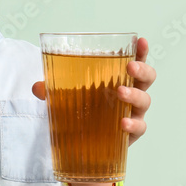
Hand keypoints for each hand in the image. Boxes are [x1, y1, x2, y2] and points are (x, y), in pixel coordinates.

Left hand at [32, 36, 155, 148]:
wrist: (85, 144)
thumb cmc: (83, 111)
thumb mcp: (65, 97)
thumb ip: (52, 90)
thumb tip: (37, 87)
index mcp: (118, 79)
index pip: (135, 60)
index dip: (141, 50)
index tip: (141, 41)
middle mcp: (130, 94)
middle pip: (147, 78)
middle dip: (142, 70)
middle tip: (130, 67)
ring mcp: (133, 113)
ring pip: (145, 100)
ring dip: (134, 95)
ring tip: (120, 92)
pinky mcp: (131, 133)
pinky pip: (139, 127)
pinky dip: (133, 124)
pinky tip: (123, 122)